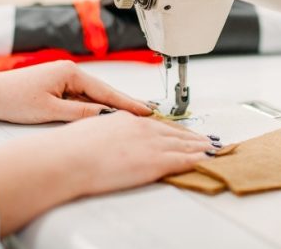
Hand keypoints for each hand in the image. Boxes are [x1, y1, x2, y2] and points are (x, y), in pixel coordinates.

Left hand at [0, 60, 151, 123]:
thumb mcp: (50, 111)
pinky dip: (93, 108)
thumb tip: (106, 116)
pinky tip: (104, 117)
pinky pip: (81, 98)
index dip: (128, 103)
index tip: (148, 111)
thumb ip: (80, 113)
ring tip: (132, 119)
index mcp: (70, 72)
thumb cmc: (13, 99)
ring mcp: (63, 78)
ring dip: (109, 107)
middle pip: (103, 92)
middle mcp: (70, 71)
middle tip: (148, 115)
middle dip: (124, 104)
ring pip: (93, 96)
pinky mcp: (57, 86)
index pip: (106, 91)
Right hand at [51, 111, 213, 195]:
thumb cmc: (71, 148)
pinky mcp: (155, 161)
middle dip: (192, 136)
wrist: (69, 158)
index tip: (180, 132)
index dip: (171, 129)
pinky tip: (206, 160)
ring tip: (212, 148)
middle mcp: (142, 128)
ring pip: (184, 144)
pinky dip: (198, 159)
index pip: (156, 124)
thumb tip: (109, 141)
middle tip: (205, 139)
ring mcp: (151, 144)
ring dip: (200, 146)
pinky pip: (184, 160)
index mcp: (126, 119)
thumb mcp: (91, 131)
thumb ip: (107, 133)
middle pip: (174, 132)